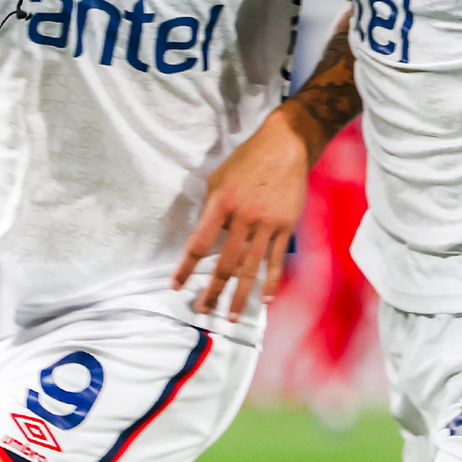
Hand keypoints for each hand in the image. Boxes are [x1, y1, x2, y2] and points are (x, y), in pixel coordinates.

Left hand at [173, 107, 312, 318]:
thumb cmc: (247, 161)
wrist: (286, 146)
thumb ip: (210, 209)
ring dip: (239, 295)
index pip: (198, 243)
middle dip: (212, 291)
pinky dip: (270, 281)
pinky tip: (265, 298)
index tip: (176, 286)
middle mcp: (243, 217)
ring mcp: (266, 224)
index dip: (186, 268)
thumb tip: (203, 238)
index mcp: (221, 203)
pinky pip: (276, 260)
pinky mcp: (285, 226)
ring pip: (250, 268)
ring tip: (231, 316)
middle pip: (224, 263)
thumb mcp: (218, 178)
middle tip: (203, 310)